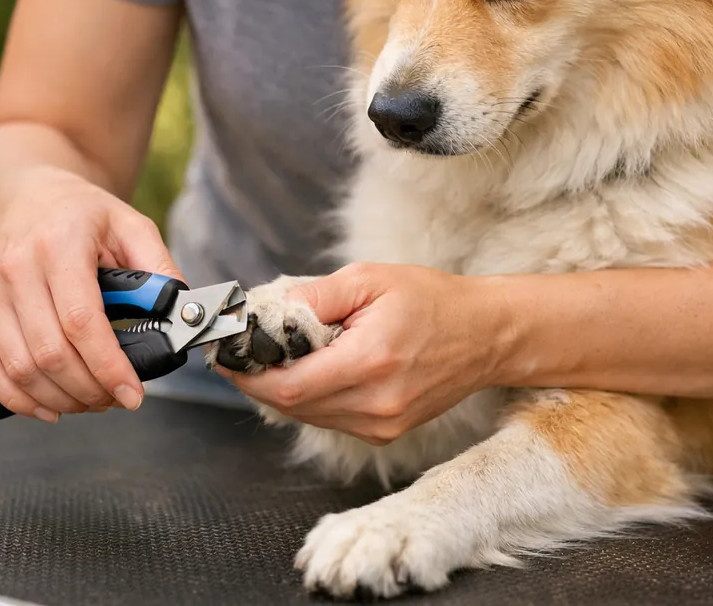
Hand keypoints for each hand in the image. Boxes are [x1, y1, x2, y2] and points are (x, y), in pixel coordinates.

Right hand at [0, 167, 182, 421]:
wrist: (30, 198)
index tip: (132, 394)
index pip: (80, 321)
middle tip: (116, 398)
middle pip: (50, 353)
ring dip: (60, 399)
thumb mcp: (132, 226)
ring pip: (20, 368)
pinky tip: (50, 407)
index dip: (108, 366)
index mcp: (59, 245)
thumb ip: (161, 269)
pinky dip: (19, 400)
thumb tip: (183, 316)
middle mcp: (17, 268)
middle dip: (89, 390)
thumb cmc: (85, 216)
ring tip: (92, 400)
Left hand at [219, 263, 512, 444]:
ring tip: (273, 357)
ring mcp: (382, 425)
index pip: (289, 386)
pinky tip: (310, 370)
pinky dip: (310, 397)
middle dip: (258, 380)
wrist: (485, 335)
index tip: (228, 355)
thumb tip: (267, 313)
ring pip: (307, 416)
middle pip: (291, 406)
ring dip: (282, 390)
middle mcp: (376, 404)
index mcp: (371, 362)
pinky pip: (329, 419)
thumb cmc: (430, 300)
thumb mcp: (369, 280)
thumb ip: (314, 297)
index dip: (248, 375)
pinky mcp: (385, 432)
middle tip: (241, 353)